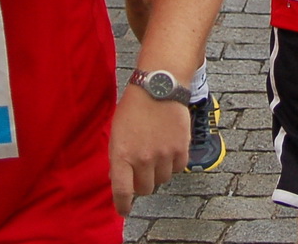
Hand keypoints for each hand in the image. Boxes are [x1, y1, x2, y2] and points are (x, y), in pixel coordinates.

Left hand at [108, 86, 188, 214]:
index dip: (122, 205)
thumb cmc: (134, 108)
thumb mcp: (116, 133)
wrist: (159, 86)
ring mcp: (163, 155)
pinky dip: (172, 163)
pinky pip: (177, 169)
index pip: (122, 191)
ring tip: (156, 151)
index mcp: (122, 154)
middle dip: (142, 183)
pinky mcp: (181, 149)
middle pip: (145, 189)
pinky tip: (168, 147)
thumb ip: (118, 158)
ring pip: (162, 180)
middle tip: (142, 169)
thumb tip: (120, 180)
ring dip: (158, 172)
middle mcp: (143, 159)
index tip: (124, 210)